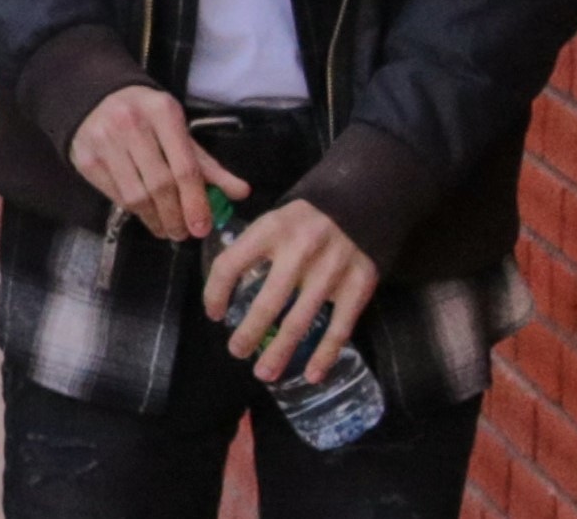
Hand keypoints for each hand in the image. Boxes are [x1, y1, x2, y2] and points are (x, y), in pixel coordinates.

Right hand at [68, 87, 244, 241]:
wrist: (95, 97)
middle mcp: (131, 124)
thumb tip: (240, 193)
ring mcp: (104, 141)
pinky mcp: (86, 159)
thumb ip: (207, 164)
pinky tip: (145, 214)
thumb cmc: (145, 116)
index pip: (185, 167)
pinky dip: (134, 211)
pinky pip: (115, 195)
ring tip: (166, 229)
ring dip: (155, 220)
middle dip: (176, 216)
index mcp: (163, 113)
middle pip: (161, 185)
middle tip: (184, 234)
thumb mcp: (178, 130)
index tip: (202, 227)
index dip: (196, 202)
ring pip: (136, 195)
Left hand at [205, 201, 378, 384]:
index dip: (215, 293)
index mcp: (271, 229)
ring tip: (264, 372)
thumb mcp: (273, 220)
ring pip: (300, 321)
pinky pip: (339, 328)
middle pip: (266, 302)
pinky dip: (325, 355)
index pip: (230, 265)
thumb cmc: (305, 221)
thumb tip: (221, 289)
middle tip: (236, 351)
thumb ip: (250, 248)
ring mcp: (332, 269)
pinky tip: (311, 374)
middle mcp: (300, 249)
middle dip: (247, 333)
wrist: (362, 203)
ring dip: (279, 351)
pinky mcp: (359, 285)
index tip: (214, 315)